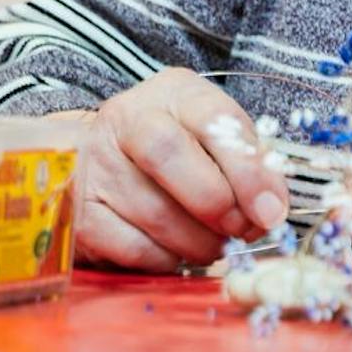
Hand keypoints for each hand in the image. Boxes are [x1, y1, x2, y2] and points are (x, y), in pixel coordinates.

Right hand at [72, 69, 289, 272]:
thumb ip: (246, 162)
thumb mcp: (213, 136)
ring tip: (219, 245)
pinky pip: (133, 247)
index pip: (214, 121)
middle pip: (171, 157)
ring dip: (200, 240)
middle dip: (219, 203)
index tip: (272, 208)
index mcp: (173, 93)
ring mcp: (95, 166)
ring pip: (155, 212)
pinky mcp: (79, 215)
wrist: (97, 162)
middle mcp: (127, 120)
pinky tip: (182, 253)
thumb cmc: (176, 149)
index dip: (248, 169)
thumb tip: (272, 208)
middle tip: (244, 229)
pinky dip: (168, 258)